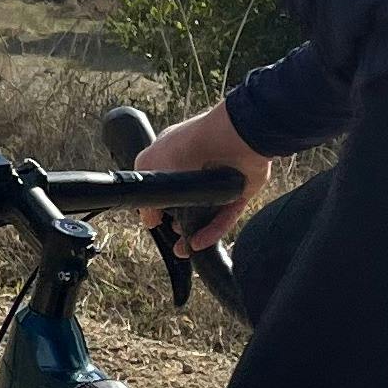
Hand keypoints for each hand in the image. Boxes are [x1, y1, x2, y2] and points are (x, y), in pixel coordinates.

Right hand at [135, 100, 270, 253]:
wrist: (228, 139)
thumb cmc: (186, 146)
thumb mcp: (148, 168)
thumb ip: (146, 196)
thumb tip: (150, 220)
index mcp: (177, 154)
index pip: (166, 183)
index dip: (160, 203)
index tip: (156, 221)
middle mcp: (200, 166)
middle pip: (188, 200)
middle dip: (178, 221)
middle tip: (171, 236)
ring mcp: (222, 179)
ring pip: (207, 212)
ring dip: (194, 231)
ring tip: (184, 248)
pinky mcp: (241, 190)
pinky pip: (226, 215)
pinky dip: (212, 231)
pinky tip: (198, 243)